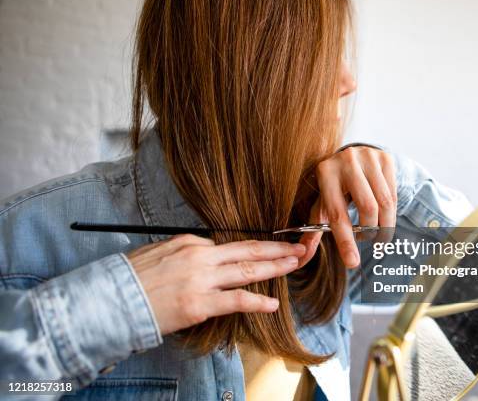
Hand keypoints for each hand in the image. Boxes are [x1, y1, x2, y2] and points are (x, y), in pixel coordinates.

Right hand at [127, 235, 305, 334]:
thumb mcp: (158, 253)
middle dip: (276, 248)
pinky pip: (236, 300)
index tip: (268, 249)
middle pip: (246, 250)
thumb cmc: (131, 278)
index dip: (252, 249)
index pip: (228, 246)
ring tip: (294, 264)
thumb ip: (184, 252)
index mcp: (189, 242)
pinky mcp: (200, 304)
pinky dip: (257, 301)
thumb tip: (203, 254)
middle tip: (297, 247)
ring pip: (247, 270)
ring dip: (275, 267)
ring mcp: (202, 279)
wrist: (111, 300)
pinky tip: (272, 304)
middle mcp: (199, 256)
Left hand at [298, 146, 396, 268]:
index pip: (337, 214)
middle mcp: (346, 161)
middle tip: (368, 240)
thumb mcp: (323, 204)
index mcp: (325, 174)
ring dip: (384, 225)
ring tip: (379, 233)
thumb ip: (313, 229)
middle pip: (367, 208)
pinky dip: (391, 212)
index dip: (345, 241)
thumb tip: (301, 256)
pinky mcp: (385, 158)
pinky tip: (384, 216)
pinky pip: (394, 193)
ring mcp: (368, 157)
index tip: (353, 262)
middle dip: (370, 231)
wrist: (352, 157)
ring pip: (384, 202)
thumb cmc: (335, 187)